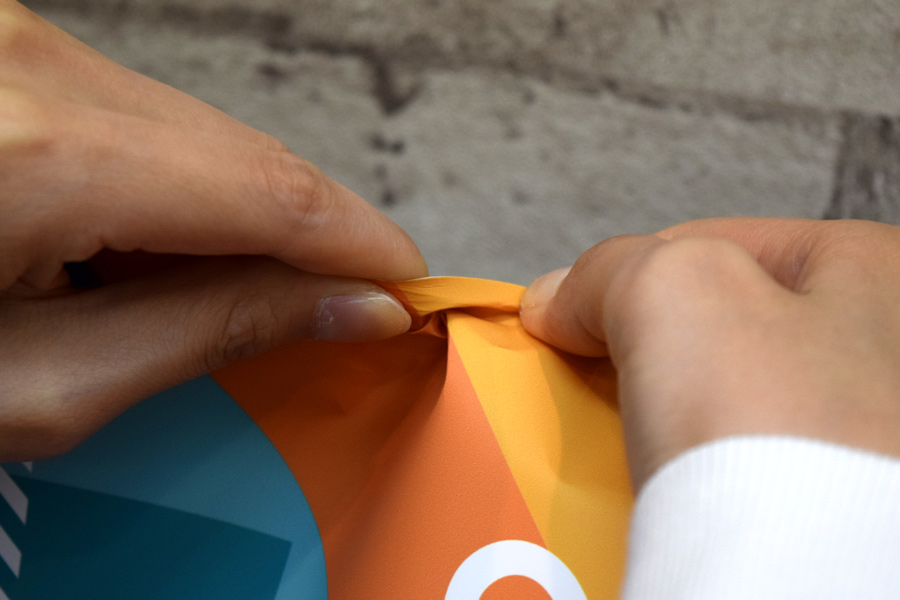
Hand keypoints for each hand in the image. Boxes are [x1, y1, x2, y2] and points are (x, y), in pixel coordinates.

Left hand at [0, 1, 426, 459]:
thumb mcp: (37, 386)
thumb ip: (208, 334)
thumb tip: (346, 307)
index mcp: (36, 155)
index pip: (270, 191)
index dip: (361, 243)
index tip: (410, 288)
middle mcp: (32, 62)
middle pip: (242, 152)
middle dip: (309, 237)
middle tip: (341, 308)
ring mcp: (15, 38)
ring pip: (195, 131)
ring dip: (240, 217)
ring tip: (227, 294)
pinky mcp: (6, 45)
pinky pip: (140, 117)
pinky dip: (179, 188)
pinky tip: (155, 248)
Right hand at [521, 218, 899, 489]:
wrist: (807, 580)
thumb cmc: (775, 425)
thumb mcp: (673, 290)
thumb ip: (609, 268)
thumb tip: (558, 299)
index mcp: (878, 274)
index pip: (720, 244)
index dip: (630, 275)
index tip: (573, 317)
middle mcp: (885, 355)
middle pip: (725, 327)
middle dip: (644, 352)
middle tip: (590, 380)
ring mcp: (867, 436)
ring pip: (730, 402)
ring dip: (663, 417)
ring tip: (616, 442)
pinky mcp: (839, 506)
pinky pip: (746, 468)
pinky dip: (693, 472)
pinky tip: (661, 490)